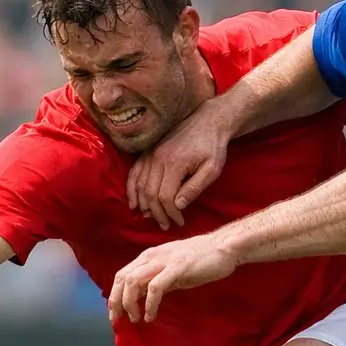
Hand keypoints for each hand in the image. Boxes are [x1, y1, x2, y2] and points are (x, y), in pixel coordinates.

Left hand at [108, 236, 238, 323]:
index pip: (123, 275)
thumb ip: (156, 282)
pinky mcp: (176, 268)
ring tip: (135, 318)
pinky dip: (150, 304)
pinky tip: (151, 315)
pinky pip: (155, 287)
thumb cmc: (200, 260)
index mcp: (148, 256)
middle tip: (118, 319)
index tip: (115, 313)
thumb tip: (143, 298)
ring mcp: (164, 261)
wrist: (223, 248)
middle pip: (123, 278)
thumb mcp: (172, 271)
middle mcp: (151, 257)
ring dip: (130, 303)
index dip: (115, 295)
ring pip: (134, 281)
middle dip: (116, 301)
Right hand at [127, 102, 231, 228]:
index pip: (165, 197)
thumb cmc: (213, 147)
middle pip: (150, 193)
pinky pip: (134, 172)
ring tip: (151, 217)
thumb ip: (195, 188)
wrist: (208, 120)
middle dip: (157, 213)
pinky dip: (132, 189)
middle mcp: (158, 157)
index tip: (179, 222)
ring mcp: (150, 153)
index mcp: (175, 163)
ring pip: (139, 184)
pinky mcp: (148, 151)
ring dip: (143, 204)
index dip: (170, 213)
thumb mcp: (212, 169)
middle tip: (165, 225)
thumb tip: (177, 206)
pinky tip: (134, 202)